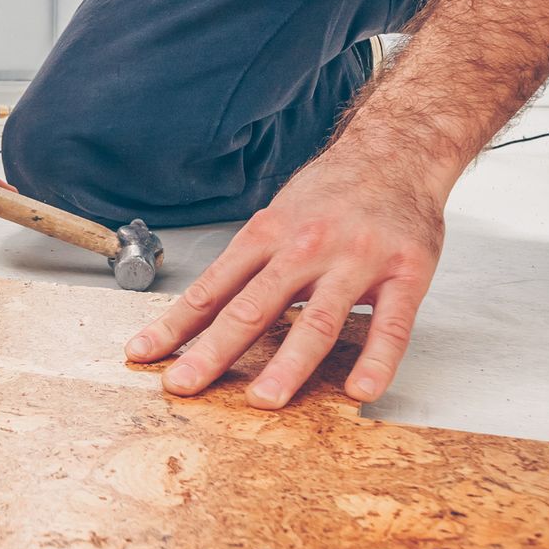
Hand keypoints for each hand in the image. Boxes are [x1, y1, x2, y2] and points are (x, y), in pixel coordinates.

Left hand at [125, 148, 445, 407]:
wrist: (398, 149)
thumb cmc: (331, 192)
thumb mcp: (278, 216)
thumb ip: (248, 265)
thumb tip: (200, 312)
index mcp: (268, 234)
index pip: (212, 288)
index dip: (174, 324)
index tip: (142, 354)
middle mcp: (306, 246)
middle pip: (253, 307)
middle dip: (213, 350)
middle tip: (184, 385)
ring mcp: (357, 259)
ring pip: (318, 320)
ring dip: (289, 364)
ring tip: (264, 399)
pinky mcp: (406, 272)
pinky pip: (392, 324)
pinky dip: (377, 360)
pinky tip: (360, 390)